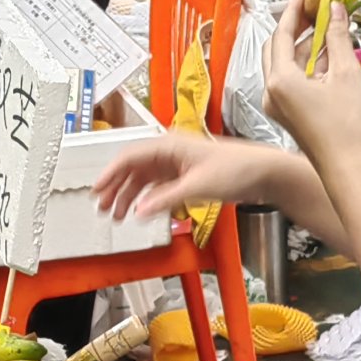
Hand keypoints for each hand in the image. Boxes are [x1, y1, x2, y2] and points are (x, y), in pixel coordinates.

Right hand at [92, 129, 235, 224]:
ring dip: (129, 196)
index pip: (129, 156)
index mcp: (169, 145)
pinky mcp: (186, 176)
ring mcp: (177, 164)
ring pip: (144, 179)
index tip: (96, 190)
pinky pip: (158, 187)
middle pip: (133, 169)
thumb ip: (164, 200)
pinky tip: (140, 211)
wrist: (263, 173)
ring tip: (117, 215)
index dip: (110, 174)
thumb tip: (138, 211)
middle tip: (102, 208)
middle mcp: (169, 152)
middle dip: (116, 188)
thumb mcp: (197, 187)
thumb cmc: (236, 169)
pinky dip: (147, 199)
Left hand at [262, 0, 360, 166]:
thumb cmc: (345, 128)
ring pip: (285, 64)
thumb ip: (338, 36)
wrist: (347, 169)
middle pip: (278, 47)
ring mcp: (278, 106)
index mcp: (280, 80)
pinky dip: (307, 65)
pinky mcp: (289, 115)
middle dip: (297, 25)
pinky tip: (327, 56)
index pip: (282, 33)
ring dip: (305, 45)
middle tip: (316, 8)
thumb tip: (335, 10)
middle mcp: (272, 93)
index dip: (295, 8)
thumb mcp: (345, 72)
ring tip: (328, 28)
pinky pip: (292, 81)